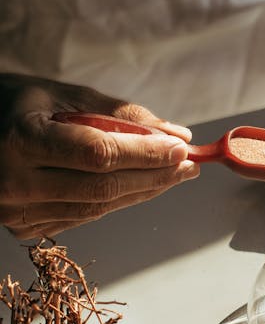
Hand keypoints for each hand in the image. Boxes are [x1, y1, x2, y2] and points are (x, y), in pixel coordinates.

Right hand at [0, 75, 199, 238]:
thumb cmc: (16, 105)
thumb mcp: (63, 96)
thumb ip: (119, 115)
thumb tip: (175, 134)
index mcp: (21, 139)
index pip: (99, 154)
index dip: (145, 154)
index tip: (180, 148)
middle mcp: (15, 182)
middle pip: (104, 187)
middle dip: (155, 176)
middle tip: (189, 164)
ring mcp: (16, 211)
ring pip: (98, 207)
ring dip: (143, 192)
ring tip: (175, 175)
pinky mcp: (24, 226)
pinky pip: (84, 216)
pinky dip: (118, 202)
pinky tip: (142, 187)